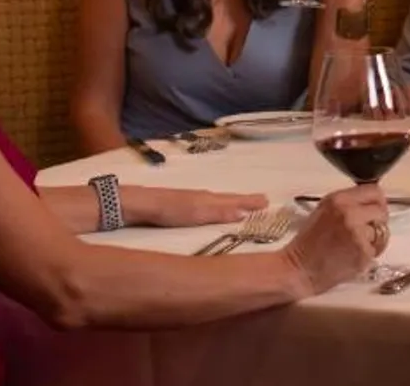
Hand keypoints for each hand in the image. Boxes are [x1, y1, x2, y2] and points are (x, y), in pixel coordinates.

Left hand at [139, 187, 267, 227]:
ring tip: (244, 204)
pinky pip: (208, 203)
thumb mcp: (196, 213)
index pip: (234, 200)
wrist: (141, 203)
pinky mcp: (181, 204)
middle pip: (228, 198)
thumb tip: (243, 213)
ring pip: (219, 200)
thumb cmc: (169, 209)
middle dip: (245, 200)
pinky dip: (219, 204)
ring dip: (233, 202)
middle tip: (263, 200)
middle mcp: (203, 197)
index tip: (267, 202)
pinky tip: (214, 207)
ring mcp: (192, 199)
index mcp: (209, 199)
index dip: (249, 202)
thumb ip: (218, 213)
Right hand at [279, 184, 388, 293]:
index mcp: (339, 200)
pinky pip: (376, 250)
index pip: (374, 191)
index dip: (377, 201)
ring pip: (382, 232)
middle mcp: (350, 214)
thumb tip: (370, 202)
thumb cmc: (308, 242)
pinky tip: (353, 257)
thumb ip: (348, 203)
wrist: (298, 269)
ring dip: (374, 239)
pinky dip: (368, 254)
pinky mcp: (363, 253)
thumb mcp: (324, 211)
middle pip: (382, 211)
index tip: (374, 209)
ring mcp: (358, 234)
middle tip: (367, 230)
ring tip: (356, 246)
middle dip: (378, 221)